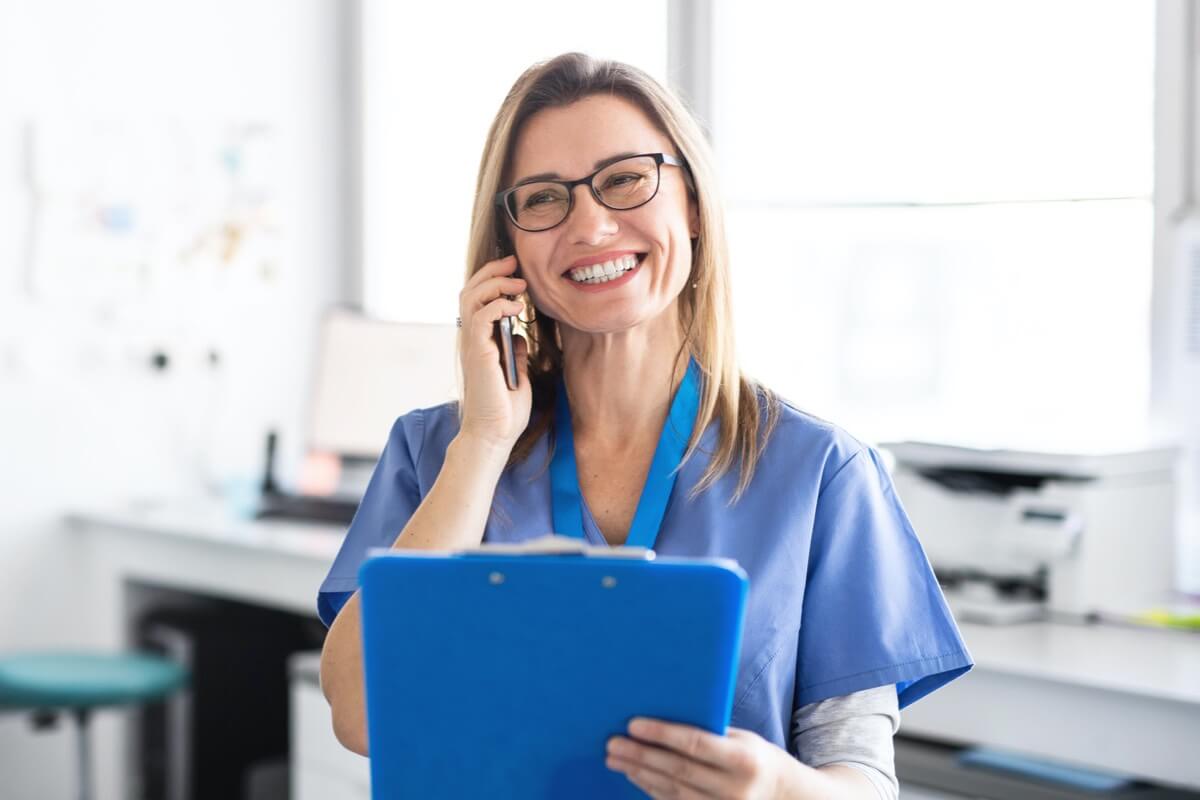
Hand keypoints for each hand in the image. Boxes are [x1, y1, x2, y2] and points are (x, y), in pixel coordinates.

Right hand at [457, 255, 531, 449]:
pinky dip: (499, 305)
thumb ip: (514, 352)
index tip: (515, 272)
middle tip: (514, 263)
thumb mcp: (516, 374)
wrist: (495, 435)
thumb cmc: (504, 411)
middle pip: (470, 291)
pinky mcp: (478, 352)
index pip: (477, 301)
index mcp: (479, 343)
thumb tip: (519, 335)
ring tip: (519, 283)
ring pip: (471, 298)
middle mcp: (471, 341)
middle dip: (492, 271)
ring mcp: (472, 345)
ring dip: (496, 283)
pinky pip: (482, 316)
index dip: (492, 281)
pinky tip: (517, 308)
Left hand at [606, 718, 798, 798]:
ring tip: (615, 758)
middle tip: (613, 743)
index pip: (696, 744)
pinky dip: (650, 789)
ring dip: (639, 773)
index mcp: (744, 759)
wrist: (784, 797)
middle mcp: (734, 789)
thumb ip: (710, 733)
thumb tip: (664, 715)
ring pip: (671, 791)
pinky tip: (634, 774)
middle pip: (678, 770)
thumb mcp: (742, 738)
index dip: (662, 734)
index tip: (633, 724)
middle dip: (641, 755)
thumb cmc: (756, 757)